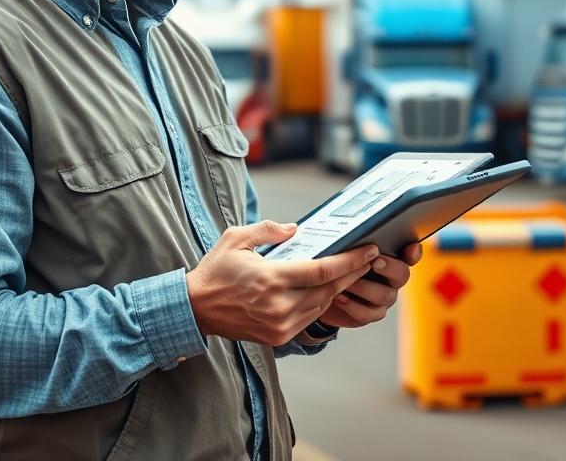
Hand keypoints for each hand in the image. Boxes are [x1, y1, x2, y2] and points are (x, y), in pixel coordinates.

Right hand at [186, 221, 378, 346]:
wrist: (195, 310)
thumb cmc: (215, 271)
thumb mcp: (235, 239)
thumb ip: (268, 229)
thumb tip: (296, 229)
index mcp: (271, 279)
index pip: (323, 270)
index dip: (351, 261)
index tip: (369, 250)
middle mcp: (279, 305)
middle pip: (330, 289)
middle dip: (353, 273)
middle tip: (370, 258)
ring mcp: (280, 324)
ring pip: (323, 305)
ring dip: (340, 289)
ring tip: (354, 272)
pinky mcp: (278, 337)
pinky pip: (310, 318)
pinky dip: (322, 303)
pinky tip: (330, 290)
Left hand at [317, 242, 421, 329]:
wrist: (319, 292)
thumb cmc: (334, 265)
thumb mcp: (342, 250)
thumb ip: (355, 244)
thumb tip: (359, 237)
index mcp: (389, 258)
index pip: (409, 254)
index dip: (413, 252)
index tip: (411, 247)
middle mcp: (391, 278)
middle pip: (402, 274)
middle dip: (389, 267)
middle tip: (374, 261)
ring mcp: (383, 298)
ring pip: (384, 295)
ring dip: (364, 287)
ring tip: (346, 281)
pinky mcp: (371, 314)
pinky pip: (369, 313)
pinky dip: (352, 306)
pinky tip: (339, 297)